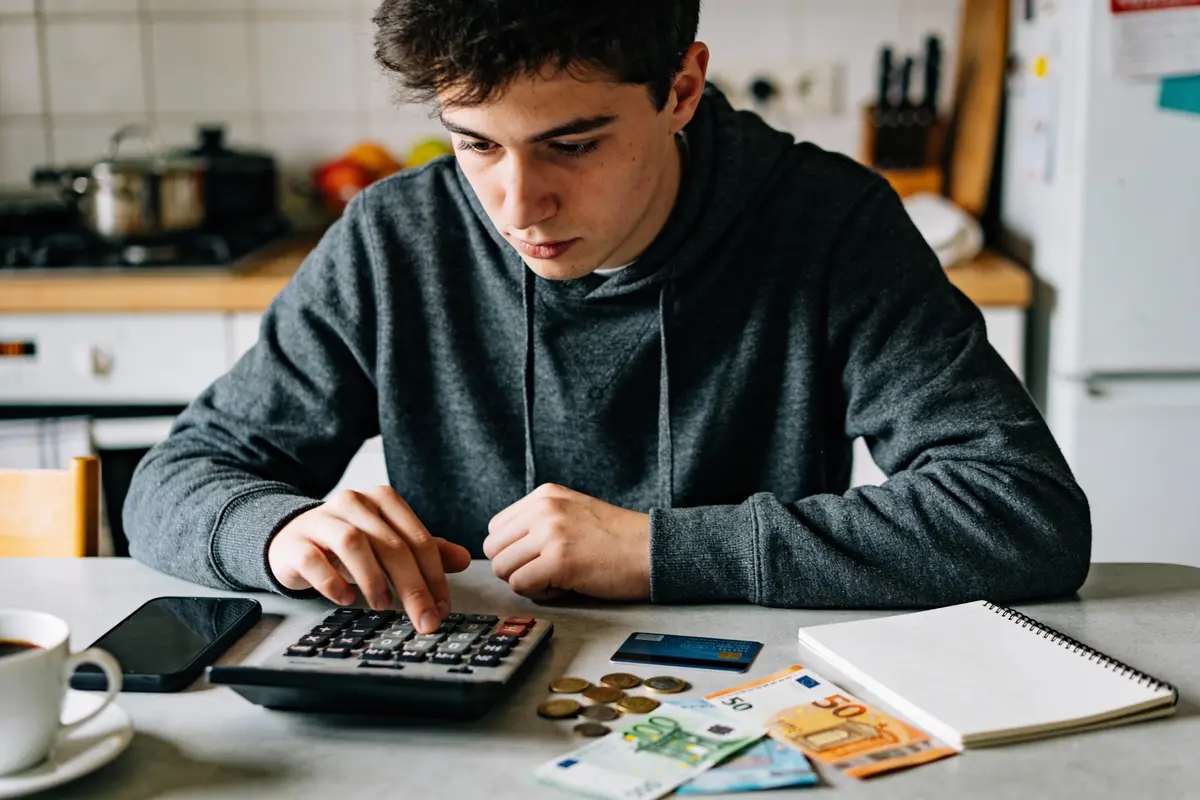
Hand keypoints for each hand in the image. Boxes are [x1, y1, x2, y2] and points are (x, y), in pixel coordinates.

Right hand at [268, 486, 471, 632]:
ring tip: (382, 606)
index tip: (442, 608)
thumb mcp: (388, 542)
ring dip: (373, 579)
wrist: (291, 538)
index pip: (417, 539)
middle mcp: (354, 503)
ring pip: (353, 544)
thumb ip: (426, 549)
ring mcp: (321, 519)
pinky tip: (345, 598)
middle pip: (391, 545)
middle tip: (423, 619)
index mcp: (383, 500)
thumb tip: (464, 559)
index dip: (434, 576)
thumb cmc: (347, 544)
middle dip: (413, 586)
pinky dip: (332, 581)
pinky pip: (314, 559)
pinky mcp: (296, 542)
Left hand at [483, 484, 650, 601]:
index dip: (513, 550)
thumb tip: (506, 549)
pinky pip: (520, 585)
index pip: (497, 528)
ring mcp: (551, 533)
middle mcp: (544, 509)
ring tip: (556, 579)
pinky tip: (563, 587)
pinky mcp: (559, 560)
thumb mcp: (573, 512)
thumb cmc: (618, 539)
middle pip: (494, 548)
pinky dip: (538, 594)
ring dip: (526, 581)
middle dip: (514, 567)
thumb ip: (540, 522)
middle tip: (544, 572)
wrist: (653, 549)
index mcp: (545, 495)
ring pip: (502, 568)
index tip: (538, 557)